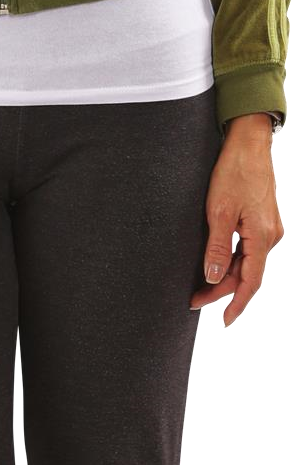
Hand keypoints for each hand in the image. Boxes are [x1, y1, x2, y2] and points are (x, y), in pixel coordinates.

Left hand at [189, 119, 284, 327]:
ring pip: (247, 262)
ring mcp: (269, 228)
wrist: (249, 142)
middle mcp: (271, 235)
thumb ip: (217, 247)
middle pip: (248, 274)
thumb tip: (212, 277)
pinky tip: (216, 264)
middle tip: (194, 300)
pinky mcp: (263, 220)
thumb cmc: (234, 171)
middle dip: (222, 290)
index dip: (237, 304)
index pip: (251, 282)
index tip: (225, 322)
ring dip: (226, 275)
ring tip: (199, 286)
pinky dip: (233, 260)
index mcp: (262, 236)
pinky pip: (249, 249)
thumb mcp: (219, 211)